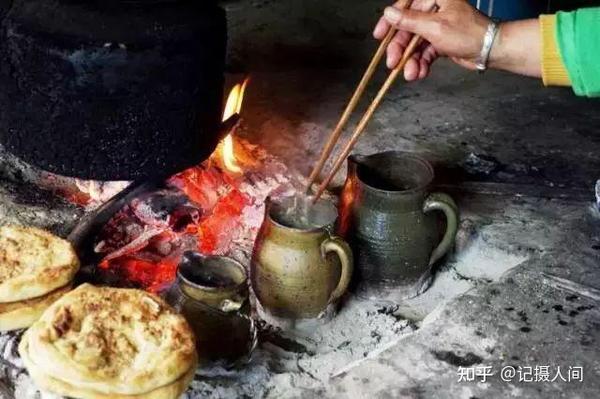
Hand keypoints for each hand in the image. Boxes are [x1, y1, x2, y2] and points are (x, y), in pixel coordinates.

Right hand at [373, 0, 490, 79]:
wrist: (490, 51)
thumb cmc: (469, 33)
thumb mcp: (434, 27)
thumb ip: (409, 21)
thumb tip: (389, 13)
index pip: (405, 6)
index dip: (390, 22)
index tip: (380, 35)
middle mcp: (435, 10)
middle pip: (408, 29)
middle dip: (400, 49)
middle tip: (393, 62)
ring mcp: (437, 27)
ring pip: (415, 44)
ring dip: (410, 60)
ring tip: (410, 73)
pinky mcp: (440, 41)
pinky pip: (424, 52)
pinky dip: (420, 63)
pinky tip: (419, 72)